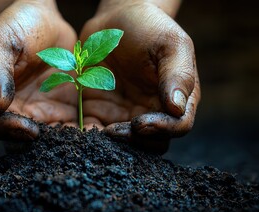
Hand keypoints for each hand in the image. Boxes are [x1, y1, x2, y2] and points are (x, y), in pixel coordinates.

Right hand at [0, 0, 77, 141]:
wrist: (43, 19)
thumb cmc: (15, 25)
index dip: (8, 130)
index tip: (30, 130)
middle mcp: (5, 110)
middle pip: (14, 138)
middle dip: (34, 143)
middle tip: (56, 143)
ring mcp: (30, 112)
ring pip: (38, 139)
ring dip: (54, 144)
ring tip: (73, 142)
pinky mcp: (53, 111)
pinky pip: (60, 129)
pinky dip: (70, 135)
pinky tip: (84, 133)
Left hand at [79, 1, 200, 152]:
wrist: (115, 20)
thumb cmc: (149, 27)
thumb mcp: (170, 44)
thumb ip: (178, 74)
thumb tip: (177, 108)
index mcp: (177, 97)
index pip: (177, 125)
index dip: (162, 129)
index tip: (140, 123)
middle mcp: (154, 111)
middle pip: (152, 142)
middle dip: (134, 141)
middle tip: (113, 131)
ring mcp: (127, 114)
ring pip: (126, 143)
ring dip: (112, 143)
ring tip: (94, 133)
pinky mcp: (102, 112)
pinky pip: (98, 131)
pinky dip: (90, 135)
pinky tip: (80, 131)